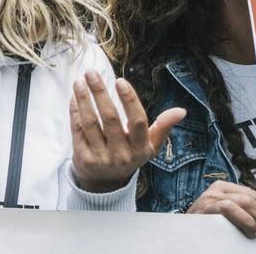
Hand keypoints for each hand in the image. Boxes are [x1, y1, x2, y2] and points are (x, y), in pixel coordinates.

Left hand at [70, 71, 185, 192]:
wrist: (106, 183)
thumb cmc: (130, 155)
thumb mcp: (149, 145)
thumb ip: (163, 127)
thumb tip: (181, 111)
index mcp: (141, 148)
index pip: (137, 121)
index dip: (129, 100)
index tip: (120, 80)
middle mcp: (122, 154)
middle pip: (110, 118)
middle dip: (100, 92)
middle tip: (92, 72)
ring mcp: (101, 157)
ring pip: (90, 123)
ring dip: (84, 99)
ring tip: (79, 81)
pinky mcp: (84, 158)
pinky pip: (78, 129)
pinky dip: (75, 111)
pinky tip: (74, 96)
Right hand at [187, 180, 255, 240]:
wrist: (187, 234)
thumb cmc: (212, 225)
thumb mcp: (238, 216)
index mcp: (228, 188)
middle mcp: (219, 188)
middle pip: (254, 197)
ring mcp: (212, 196)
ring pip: (246, 201)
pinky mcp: (207, 206)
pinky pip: (230, 208)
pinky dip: (245, 220)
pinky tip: (251, 231)